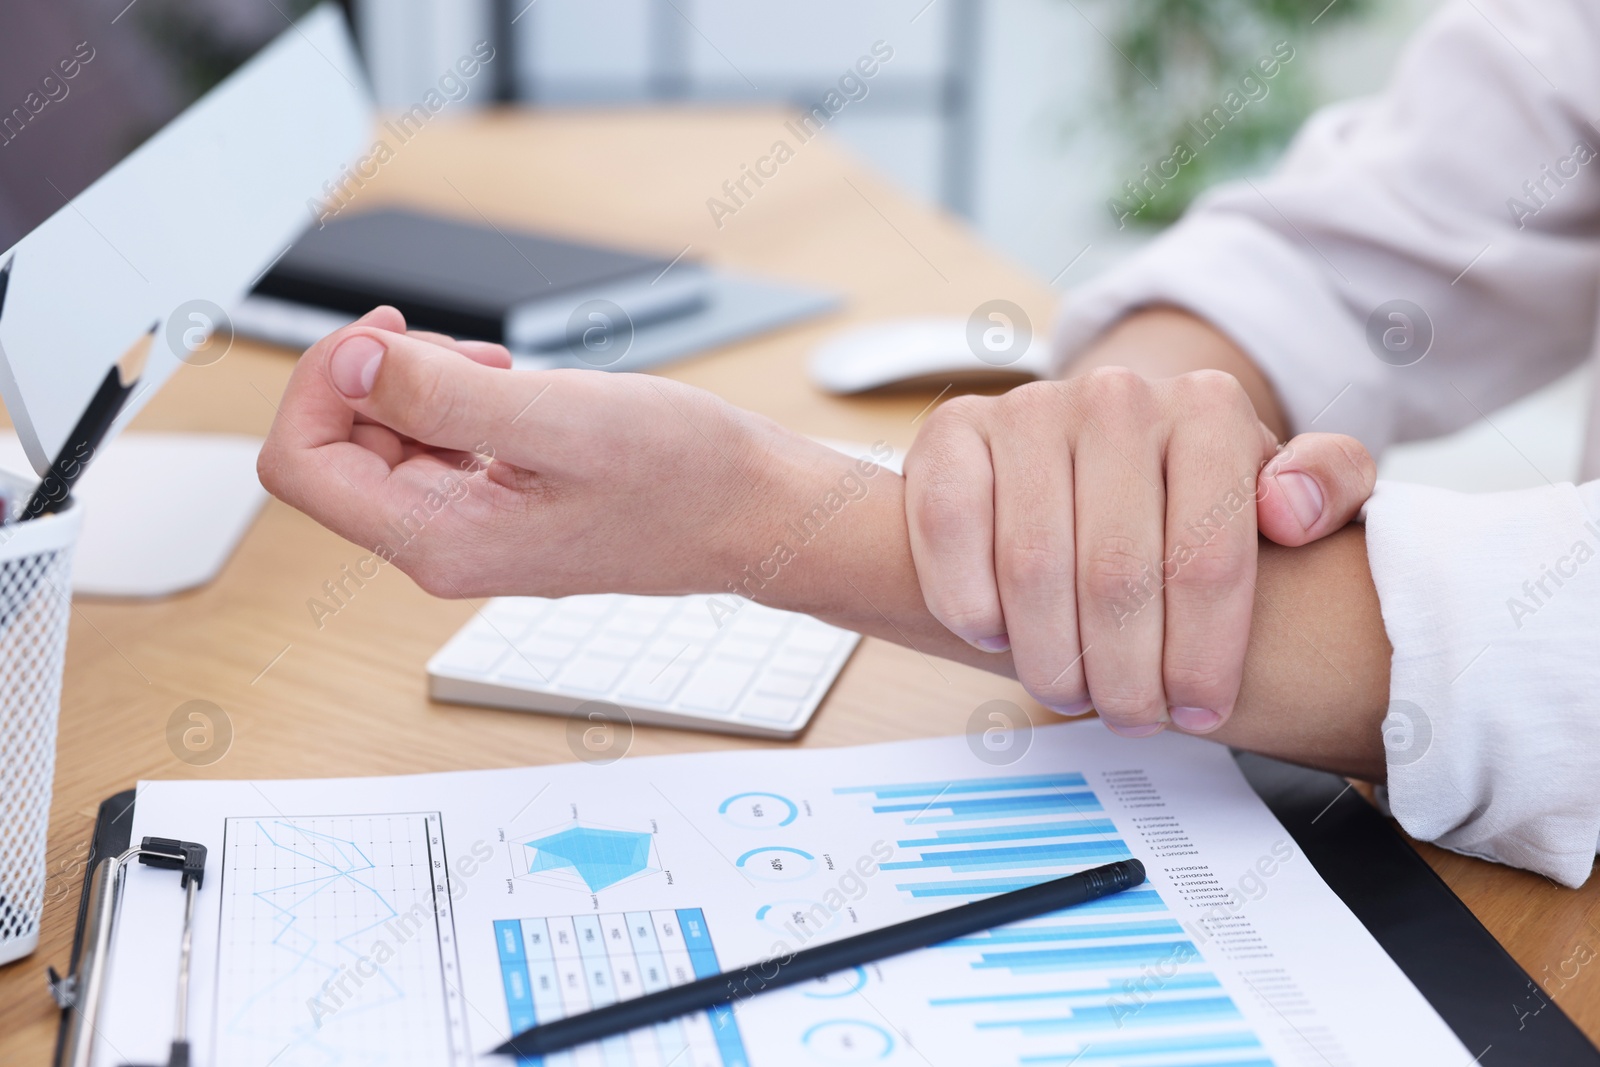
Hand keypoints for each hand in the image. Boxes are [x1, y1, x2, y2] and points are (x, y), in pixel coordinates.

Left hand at [257, 307, 775, 599]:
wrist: (754, 512)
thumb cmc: (684, 477)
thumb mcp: (559, 418)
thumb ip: (443, 395)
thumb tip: (347, 366)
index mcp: (439, 541)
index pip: (302, 464)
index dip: (320, 384)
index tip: (383, 339)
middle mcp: (441, 548)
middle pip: (336, 451)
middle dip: (377, 379)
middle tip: (462, 349)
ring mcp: (468, 534)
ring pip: (384, 446)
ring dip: (421, 387)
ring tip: (500, 370)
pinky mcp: (496, 513)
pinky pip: (434, 452)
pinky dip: (456, 406)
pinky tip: (513, 392)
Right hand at [903, 367, 1375, 736]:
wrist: (1090, 440)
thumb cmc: (1189, 488)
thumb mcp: (1284, 485)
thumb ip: (1330, 485)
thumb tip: (1290, 514)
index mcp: (1209, 407)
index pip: (1209, 559)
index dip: (1202, 656)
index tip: (1199, 711)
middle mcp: (1117, 396)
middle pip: (1117, 576)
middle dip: (1126, 674)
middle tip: (1130, 717)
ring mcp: (1028, 410)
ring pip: (1033, 567)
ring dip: (1049, 656)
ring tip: (1071, 690)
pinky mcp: (953, 432)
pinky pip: (952, 533)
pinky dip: (970, 603)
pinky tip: (996, 635)